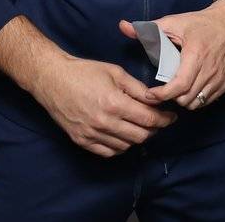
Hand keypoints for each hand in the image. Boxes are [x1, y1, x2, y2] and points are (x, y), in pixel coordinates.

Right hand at [29, 53, 176, 156]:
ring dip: (138, 137)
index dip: (164, 120)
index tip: (171, 117)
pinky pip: (109, 152)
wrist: (53, 79)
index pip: (148, 119)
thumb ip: (138, 89)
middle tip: (158, 121)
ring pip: (126, 146)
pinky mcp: (82, 141)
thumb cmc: (85, 72)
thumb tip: (157, 100)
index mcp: (114, 103)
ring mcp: (91, 134)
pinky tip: (123, 134)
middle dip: (154, 129)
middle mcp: (104, 123)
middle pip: (140, 136)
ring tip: (141, 125)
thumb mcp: (116, 73)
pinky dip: (121, 146)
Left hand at [121, 0, 224, 109]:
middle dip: (170, 98)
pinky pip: (207, 101)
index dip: (162, 94)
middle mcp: (210, 69)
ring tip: (175, 90)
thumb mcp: (173, 22)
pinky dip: (196, 99)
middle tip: (161, 91)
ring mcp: (220, 77)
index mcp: (196, 54)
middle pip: (186, 98)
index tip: (150, 94)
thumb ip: (147, 28)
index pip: (179, 85)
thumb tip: (123, 26)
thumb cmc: (200, 23)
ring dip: (183, 100)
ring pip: (197, 103)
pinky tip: (189, 88)